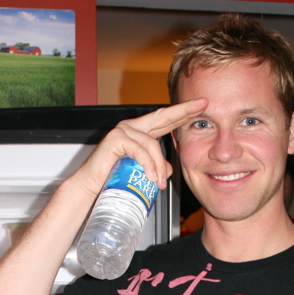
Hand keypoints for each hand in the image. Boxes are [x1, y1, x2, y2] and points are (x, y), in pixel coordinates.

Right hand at [70, 98, 207, 200]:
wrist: (91, 189)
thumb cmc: (113, 180)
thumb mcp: (142, 174)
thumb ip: (157, 168)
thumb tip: (169, 169)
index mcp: (141, 133)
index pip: (167, 120)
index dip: (184, 112)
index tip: (202, 105)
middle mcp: (133, 127)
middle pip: (163, 116)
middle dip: (183, 111)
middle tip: (201, 106)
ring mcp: (123, 131)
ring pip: (152, 144)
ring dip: (158, 167)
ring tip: (159, 184)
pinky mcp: (115, 139)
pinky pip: (139, 150)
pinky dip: (147, 165)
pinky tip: (151, 178)